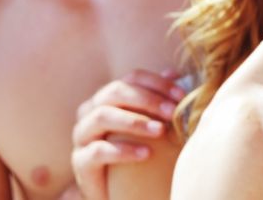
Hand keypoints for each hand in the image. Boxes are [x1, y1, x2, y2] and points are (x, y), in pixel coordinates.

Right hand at [70, 69, 185, 199]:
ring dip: (135, 121)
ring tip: (160, 130)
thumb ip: (157, 100)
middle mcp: (90, 111)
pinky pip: (97, 150)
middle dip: (147, 99)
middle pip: (115, 92)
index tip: (182, 95)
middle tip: (172, 112)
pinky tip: (146, 154)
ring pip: (102, 116)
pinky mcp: (80, 161)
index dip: (157, 83)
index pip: (131, 78)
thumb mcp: (147, 123)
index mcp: (108, 97)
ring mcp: (82, 136)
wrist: (113, 189)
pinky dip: (124, 150)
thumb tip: (175, 73)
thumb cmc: (133, 150)